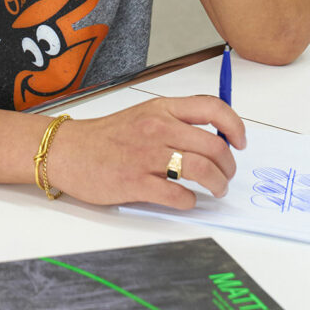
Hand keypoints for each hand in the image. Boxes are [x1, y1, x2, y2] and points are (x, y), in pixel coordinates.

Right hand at [45, 95, 245, 208]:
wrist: (68, 150)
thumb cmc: (107, 136)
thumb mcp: (143, 116)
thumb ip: (175, 122)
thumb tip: (214, 140)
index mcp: (161, 109)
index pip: (212, 108)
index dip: (234, 125)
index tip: (240, 142)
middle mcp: (157, 128)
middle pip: (212, 145)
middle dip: (228, 165)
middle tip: (226, 176)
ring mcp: (146, 156)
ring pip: (200, 170)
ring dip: (217, 184)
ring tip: (216, 190)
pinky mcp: (135, 182)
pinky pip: (177, 195)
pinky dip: (189, 201)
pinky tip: (186, 200)